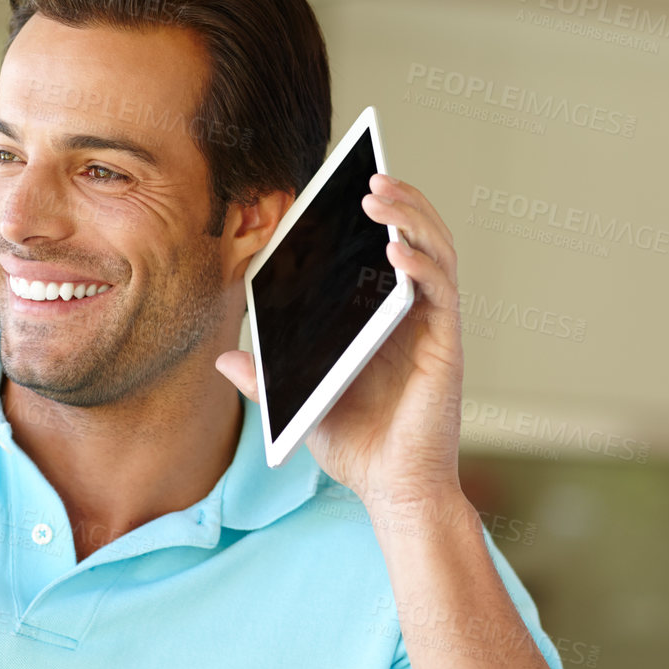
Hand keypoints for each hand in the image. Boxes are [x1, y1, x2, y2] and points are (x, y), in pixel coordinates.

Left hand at [216, 172, 463, 514]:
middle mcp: (414, 315)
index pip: (386, 250)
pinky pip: (440, 293)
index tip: (345, 183)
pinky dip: (421, 265)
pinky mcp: (446, 347)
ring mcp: (433, 328)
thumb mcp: (298, 404)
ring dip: (411, 218)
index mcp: (383, 317)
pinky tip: (396, 251)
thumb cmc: (354, 447)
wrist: (391, 492)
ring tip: (380, 194)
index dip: (376, 215)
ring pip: (435, 253)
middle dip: (399, 202)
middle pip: (418, 239)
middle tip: (370, 176)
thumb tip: (223, 360)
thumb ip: (266, 379)